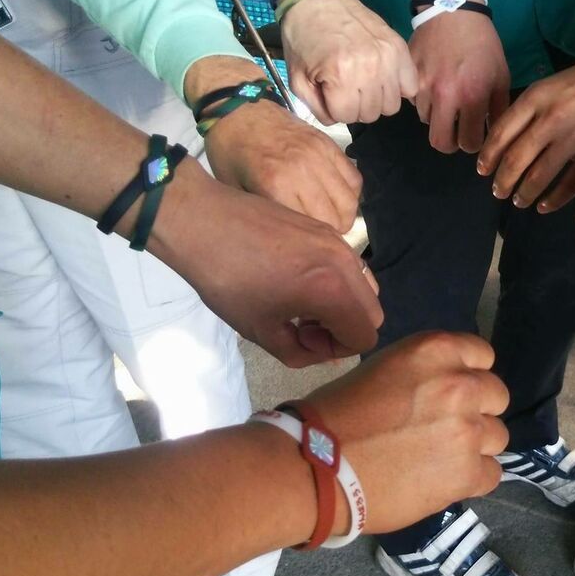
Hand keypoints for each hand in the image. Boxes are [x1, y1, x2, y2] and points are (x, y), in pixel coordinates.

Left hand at [151, 164, 381, 367]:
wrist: (202, 223)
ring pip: (363, 287)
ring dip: (342, 305)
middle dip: (344, 329)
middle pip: (372, 313)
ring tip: (301, 304)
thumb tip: (317, 350)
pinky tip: (294, 280)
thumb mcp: (261, 332)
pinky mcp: (323, 228)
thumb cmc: (227, 281)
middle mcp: (346, 263)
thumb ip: (299, 352)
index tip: (301, 339)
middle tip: (304, 327)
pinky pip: (346, 266)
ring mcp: (337, 241)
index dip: (336, 350)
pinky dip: (334, 283)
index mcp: (334, 291)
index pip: (365, 336)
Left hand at [203, 99, 361, 231]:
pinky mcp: (329, 145)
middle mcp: (303, 171)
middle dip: (331, 234)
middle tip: (320, 237)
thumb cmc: (230, 153)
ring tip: (332, 221)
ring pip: (349, 201)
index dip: (312, 244)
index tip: (306, 248)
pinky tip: (337, 200)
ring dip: (344, 217)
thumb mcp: (234, 191)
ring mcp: (319, 155)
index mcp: (275, 185)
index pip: (311, 228)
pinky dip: (351, 194)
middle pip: (336, 218)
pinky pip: (354, 178)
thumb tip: (288, 241)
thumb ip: (264, 216)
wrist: (237, 109)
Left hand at [280, 0, 417, 124]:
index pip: (347, 117)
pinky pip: (410, 86)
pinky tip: (383, 78)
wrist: (318, 0)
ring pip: (392, 105)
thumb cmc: (303, 38)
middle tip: (347, 88)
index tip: (330, 93)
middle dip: (357, 106)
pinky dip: (398, 87)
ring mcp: (388, 57)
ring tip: (365, 84)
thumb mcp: (297, 79)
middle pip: (372, 113)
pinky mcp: (399, 47)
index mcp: (341, 75)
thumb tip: (337, 119)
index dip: (336, 109)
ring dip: (377, 99)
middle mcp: (369, 68)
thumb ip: (317, 108)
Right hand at [292, 331, 508, 533]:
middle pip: (496, 396)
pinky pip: (492, 474)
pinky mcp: (466, 473)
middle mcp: (460, 385)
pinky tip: (442, 481)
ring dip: (475, 446)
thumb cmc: (337, 415)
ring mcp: (467, 431)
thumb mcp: (384, 369)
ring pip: (498, 437)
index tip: (450, 394)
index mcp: (436, 351)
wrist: (316, 467)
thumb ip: (424, 374)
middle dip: (476, 411)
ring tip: (441, 459)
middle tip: (444, 428)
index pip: (483, 356)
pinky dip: (471, 479)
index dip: (469, 376)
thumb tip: (443, 391)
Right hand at [410, 10, 510, 152]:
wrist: (452, 10)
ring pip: (425, 121)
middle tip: (457, 134)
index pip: (469, 142)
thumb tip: (494, 133)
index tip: (475, 135)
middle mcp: (444, 96)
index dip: (473, 144)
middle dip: (450, 143)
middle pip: (440, 142)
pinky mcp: (408, 76)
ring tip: (447, 101)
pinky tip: (434, 85)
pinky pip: (414, 100)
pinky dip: (424, 100)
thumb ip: (498, 108)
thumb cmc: (483, 43)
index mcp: (472, 97)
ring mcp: (422, 86)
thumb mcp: (501, 75)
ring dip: (437, 118)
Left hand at [477, 46, 574, 212]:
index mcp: (534, 98)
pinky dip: (553, 199)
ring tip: (519, 201)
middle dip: (502, 181)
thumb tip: (506, 141)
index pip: (500, 133)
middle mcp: (548, 119)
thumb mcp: (549, 86)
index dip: (487, 156)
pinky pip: (568, 184)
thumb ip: (527, 111)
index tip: (482, 170)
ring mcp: (572, 139)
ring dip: (524, 193)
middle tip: (497, 191)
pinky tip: (544, 206)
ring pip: (538, 176)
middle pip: (514, 159)